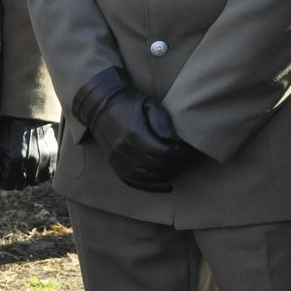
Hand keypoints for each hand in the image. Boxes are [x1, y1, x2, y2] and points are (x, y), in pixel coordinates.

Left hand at [0, 118, 59, 195]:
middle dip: (14, 179)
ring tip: (23, 162)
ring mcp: (43, 161)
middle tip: (11, 166)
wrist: (26, 116)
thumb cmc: (7, 134)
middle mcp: (31, 164)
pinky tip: (34, 162)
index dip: (2, 181)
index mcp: (15, 163)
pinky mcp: (52, 157)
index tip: (1, 172)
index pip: (8, 186)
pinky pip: (46, 175)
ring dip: (27, 176)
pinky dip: (40, 172)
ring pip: (34, 181)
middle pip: (21, 185)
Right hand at [72, 69, 194, 191]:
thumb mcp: (149, 103)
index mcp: (134, 132)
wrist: (102, 106)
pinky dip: (153, 186)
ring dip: (167, 175)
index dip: (180, 153)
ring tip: (178, 167)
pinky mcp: (115, 166)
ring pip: (148, 177)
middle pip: (157, 166)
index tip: (188, 149)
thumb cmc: (130, 103)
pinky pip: (136, 183)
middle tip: (187, 159)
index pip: (163, 152)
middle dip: (176, 164)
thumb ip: (163, 121)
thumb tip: (174, 142)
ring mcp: (118, 160)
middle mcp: (124, 149)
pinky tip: (166, 185)